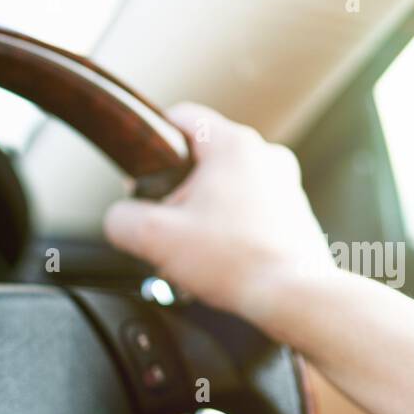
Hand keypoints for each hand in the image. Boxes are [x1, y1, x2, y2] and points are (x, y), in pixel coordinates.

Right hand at [103, 103, 336, 335]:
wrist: (291, 295)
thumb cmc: (235, 262)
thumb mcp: (153, 237)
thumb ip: (121, 220)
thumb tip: (119, 218)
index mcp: (233, 145)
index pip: (181, 118)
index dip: (151, 144)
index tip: (142, 174)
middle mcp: (265, 155)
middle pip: (201, 159)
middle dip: (177, 192)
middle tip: (167, 227)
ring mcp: (285, 184)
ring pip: (226, 187)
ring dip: (204, 213)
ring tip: (195, 249)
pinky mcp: (294, 213)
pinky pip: (249, 210)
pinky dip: (230, 229)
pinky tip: (221, 258)